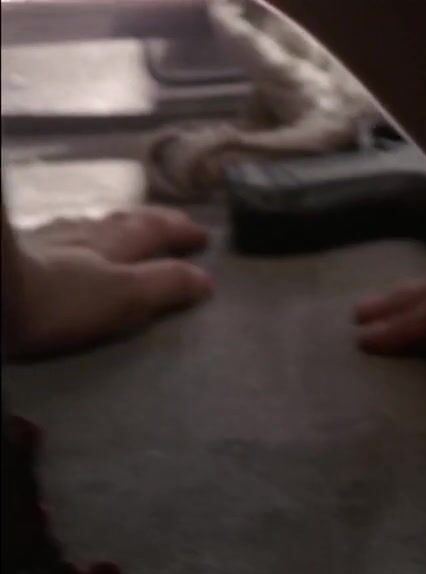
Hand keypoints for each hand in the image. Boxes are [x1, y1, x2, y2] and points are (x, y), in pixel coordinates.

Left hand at [6, 206, 211, 359]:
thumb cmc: (60, 298)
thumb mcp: (125, 296)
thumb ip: (165, 284)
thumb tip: (206, 277)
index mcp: (114, 242)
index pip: (156, 230)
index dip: (180, 231)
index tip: (204, 234)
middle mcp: (84, 233)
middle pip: (124, 221)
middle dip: (152, 222)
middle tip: (172, 223)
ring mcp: (48, 239)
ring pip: (90, 225)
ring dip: (113, 225)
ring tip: (124, 228)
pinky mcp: (16, 251)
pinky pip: (58, 236)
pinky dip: (75, 234)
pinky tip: (66, 239)